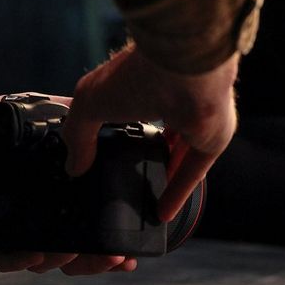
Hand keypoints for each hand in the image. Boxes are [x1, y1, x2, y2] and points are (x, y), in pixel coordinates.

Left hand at [0, 92, 136, 274]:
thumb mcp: (35, 114)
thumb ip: (69, 115)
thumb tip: (107, 113)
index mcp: (50, 197)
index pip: (86, 228)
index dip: (110, 245)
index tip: (132, 250)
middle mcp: (32, 217)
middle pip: (71, 253)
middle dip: (96, 260)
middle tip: (117, 256)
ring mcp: (7, 228)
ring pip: (41, 261)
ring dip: (65, 261)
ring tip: (81, 250)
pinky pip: (1, 257)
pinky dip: (20, 259)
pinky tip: (39, 254)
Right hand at [63, 43, 238, 221]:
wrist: (183, 73)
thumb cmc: (139, 74)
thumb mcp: (90, 103)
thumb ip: (78, 134)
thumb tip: (74, 165)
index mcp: (142, 80)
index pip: (128, 106)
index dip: (118, 127)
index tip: (101, 153)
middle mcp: (170, 98)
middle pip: (158, 131)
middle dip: (145, 153)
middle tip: (127, 176)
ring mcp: (193, 119)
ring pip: (179, 153)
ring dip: (164, 175)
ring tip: (146, 200)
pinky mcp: (210, 140)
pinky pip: (192, 171)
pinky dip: (177, 191)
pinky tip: (163, 210)